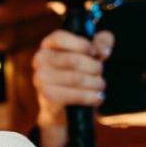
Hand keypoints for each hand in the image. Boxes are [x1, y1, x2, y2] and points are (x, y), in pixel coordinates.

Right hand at [31, 28, 115, 146]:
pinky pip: (75, 95)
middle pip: (74, 59)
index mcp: (49, 45)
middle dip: (95, 67)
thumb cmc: (76, 75)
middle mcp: (40, 59)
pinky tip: (96, 97)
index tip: (95, 52)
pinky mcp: (47, 96)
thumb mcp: (90, 56)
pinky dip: (91, 97)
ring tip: (100, 86)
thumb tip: (104, 49)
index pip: (60, 38)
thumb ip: (100, 44)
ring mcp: (41, 78)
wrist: (62, 108)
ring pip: (76, 78)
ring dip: (95, 83)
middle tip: (100, 73)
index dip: (81, 44)